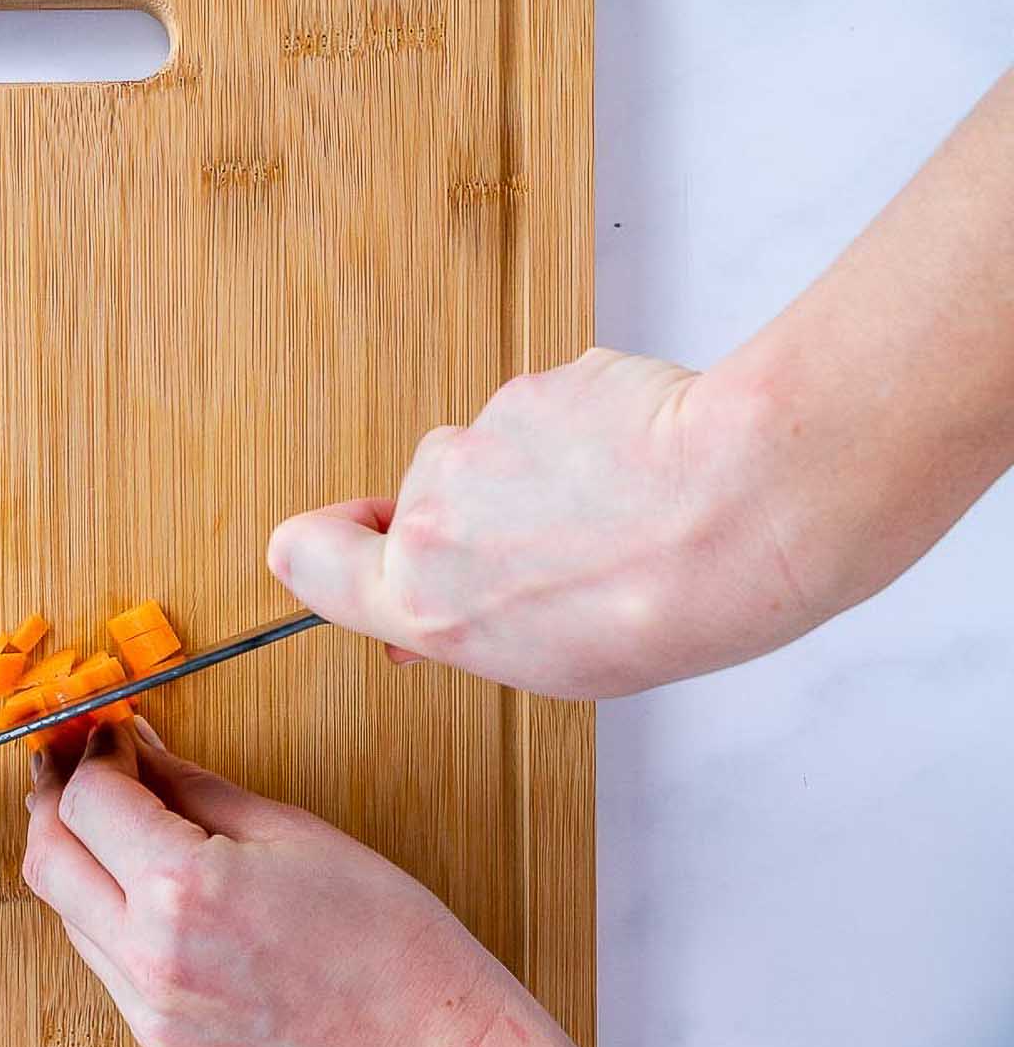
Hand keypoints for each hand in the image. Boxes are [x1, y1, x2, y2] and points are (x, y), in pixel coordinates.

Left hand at [21, 719, 575, 1046]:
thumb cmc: (383, 936)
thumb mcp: (288, 831)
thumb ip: (193, 786)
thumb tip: (135, 748)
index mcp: (184, 887)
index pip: (88, 801)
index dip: (94, 757)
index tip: (113, 736)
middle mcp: (149, 954)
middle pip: (47, 859)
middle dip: (52, 801)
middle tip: (74, 766)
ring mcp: (148, 1007)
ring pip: (66, 912)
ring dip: (76, 859)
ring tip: (113, 821)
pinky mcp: (157, 1040)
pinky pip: (102, 960)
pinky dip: (106, 912)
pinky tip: (144, 887)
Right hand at [266, 348, 818, 698]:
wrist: (742, 509)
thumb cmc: (662, 604)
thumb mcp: (548, 662)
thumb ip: (466, 627)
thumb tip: (425, 627)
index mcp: (422, 599)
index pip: (303, 556)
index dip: (330, 542)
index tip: (364, 539)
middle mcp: (433, 512)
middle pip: (421, 502)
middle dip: (476, 514)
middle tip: (558, 547)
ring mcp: (482, 438)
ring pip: (494, 453)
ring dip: (543, 473)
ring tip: (622, 510)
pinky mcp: (540, 384)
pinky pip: (552, 410)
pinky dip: (591, 431)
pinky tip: (644, 464)